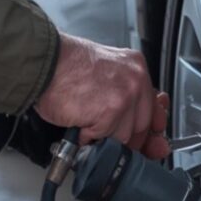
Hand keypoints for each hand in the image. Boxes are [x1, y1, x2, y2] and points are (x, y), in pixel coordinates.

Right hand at [35, 33, 170, 159]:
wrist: (45, 62)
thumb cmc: (66, 65)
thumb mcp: (105, 69)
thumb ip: (123, 90)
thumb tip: (134, 118)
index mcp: (136, 68)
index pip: (154, 108)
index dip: (148, 128)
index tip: (146, 139)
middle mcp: (136, 80)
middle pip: (142, 126)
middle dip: (123, 135)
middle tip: (105, 132)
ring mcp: (125, 96)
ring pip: (124, 135)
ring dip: (103, 134)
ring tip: (86, 118)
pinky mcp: (110, 111)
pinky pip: (104, 137)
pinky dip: (88, 136)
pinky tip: (79, 121)